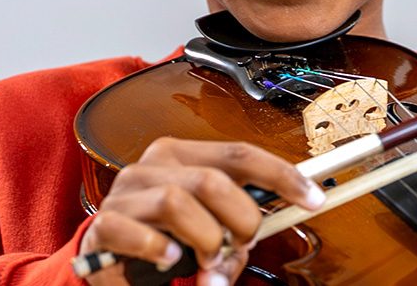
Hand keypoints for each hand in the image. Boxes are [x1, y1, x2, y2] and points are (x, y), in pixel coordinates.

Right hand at [78, 137, 324, 285]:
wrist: (107, 261)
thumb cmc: (164, 239)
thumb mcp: (207, 230)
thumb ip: (235, 231)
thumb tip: (251, 242)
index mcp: (182, 156)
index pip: (240, 154)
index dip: (282, 176)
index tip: (313, 198)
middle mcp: (153, 165)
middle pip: (213, 180)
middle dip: (240, 220)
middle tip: (240, 246)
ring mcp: (126, 192)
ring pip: (178, 203)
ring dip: (205, 240)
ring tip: (205, 262)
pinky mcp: (103, 224)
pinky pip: (139, 234)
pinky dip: (162, 252)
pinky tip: (169, 261)